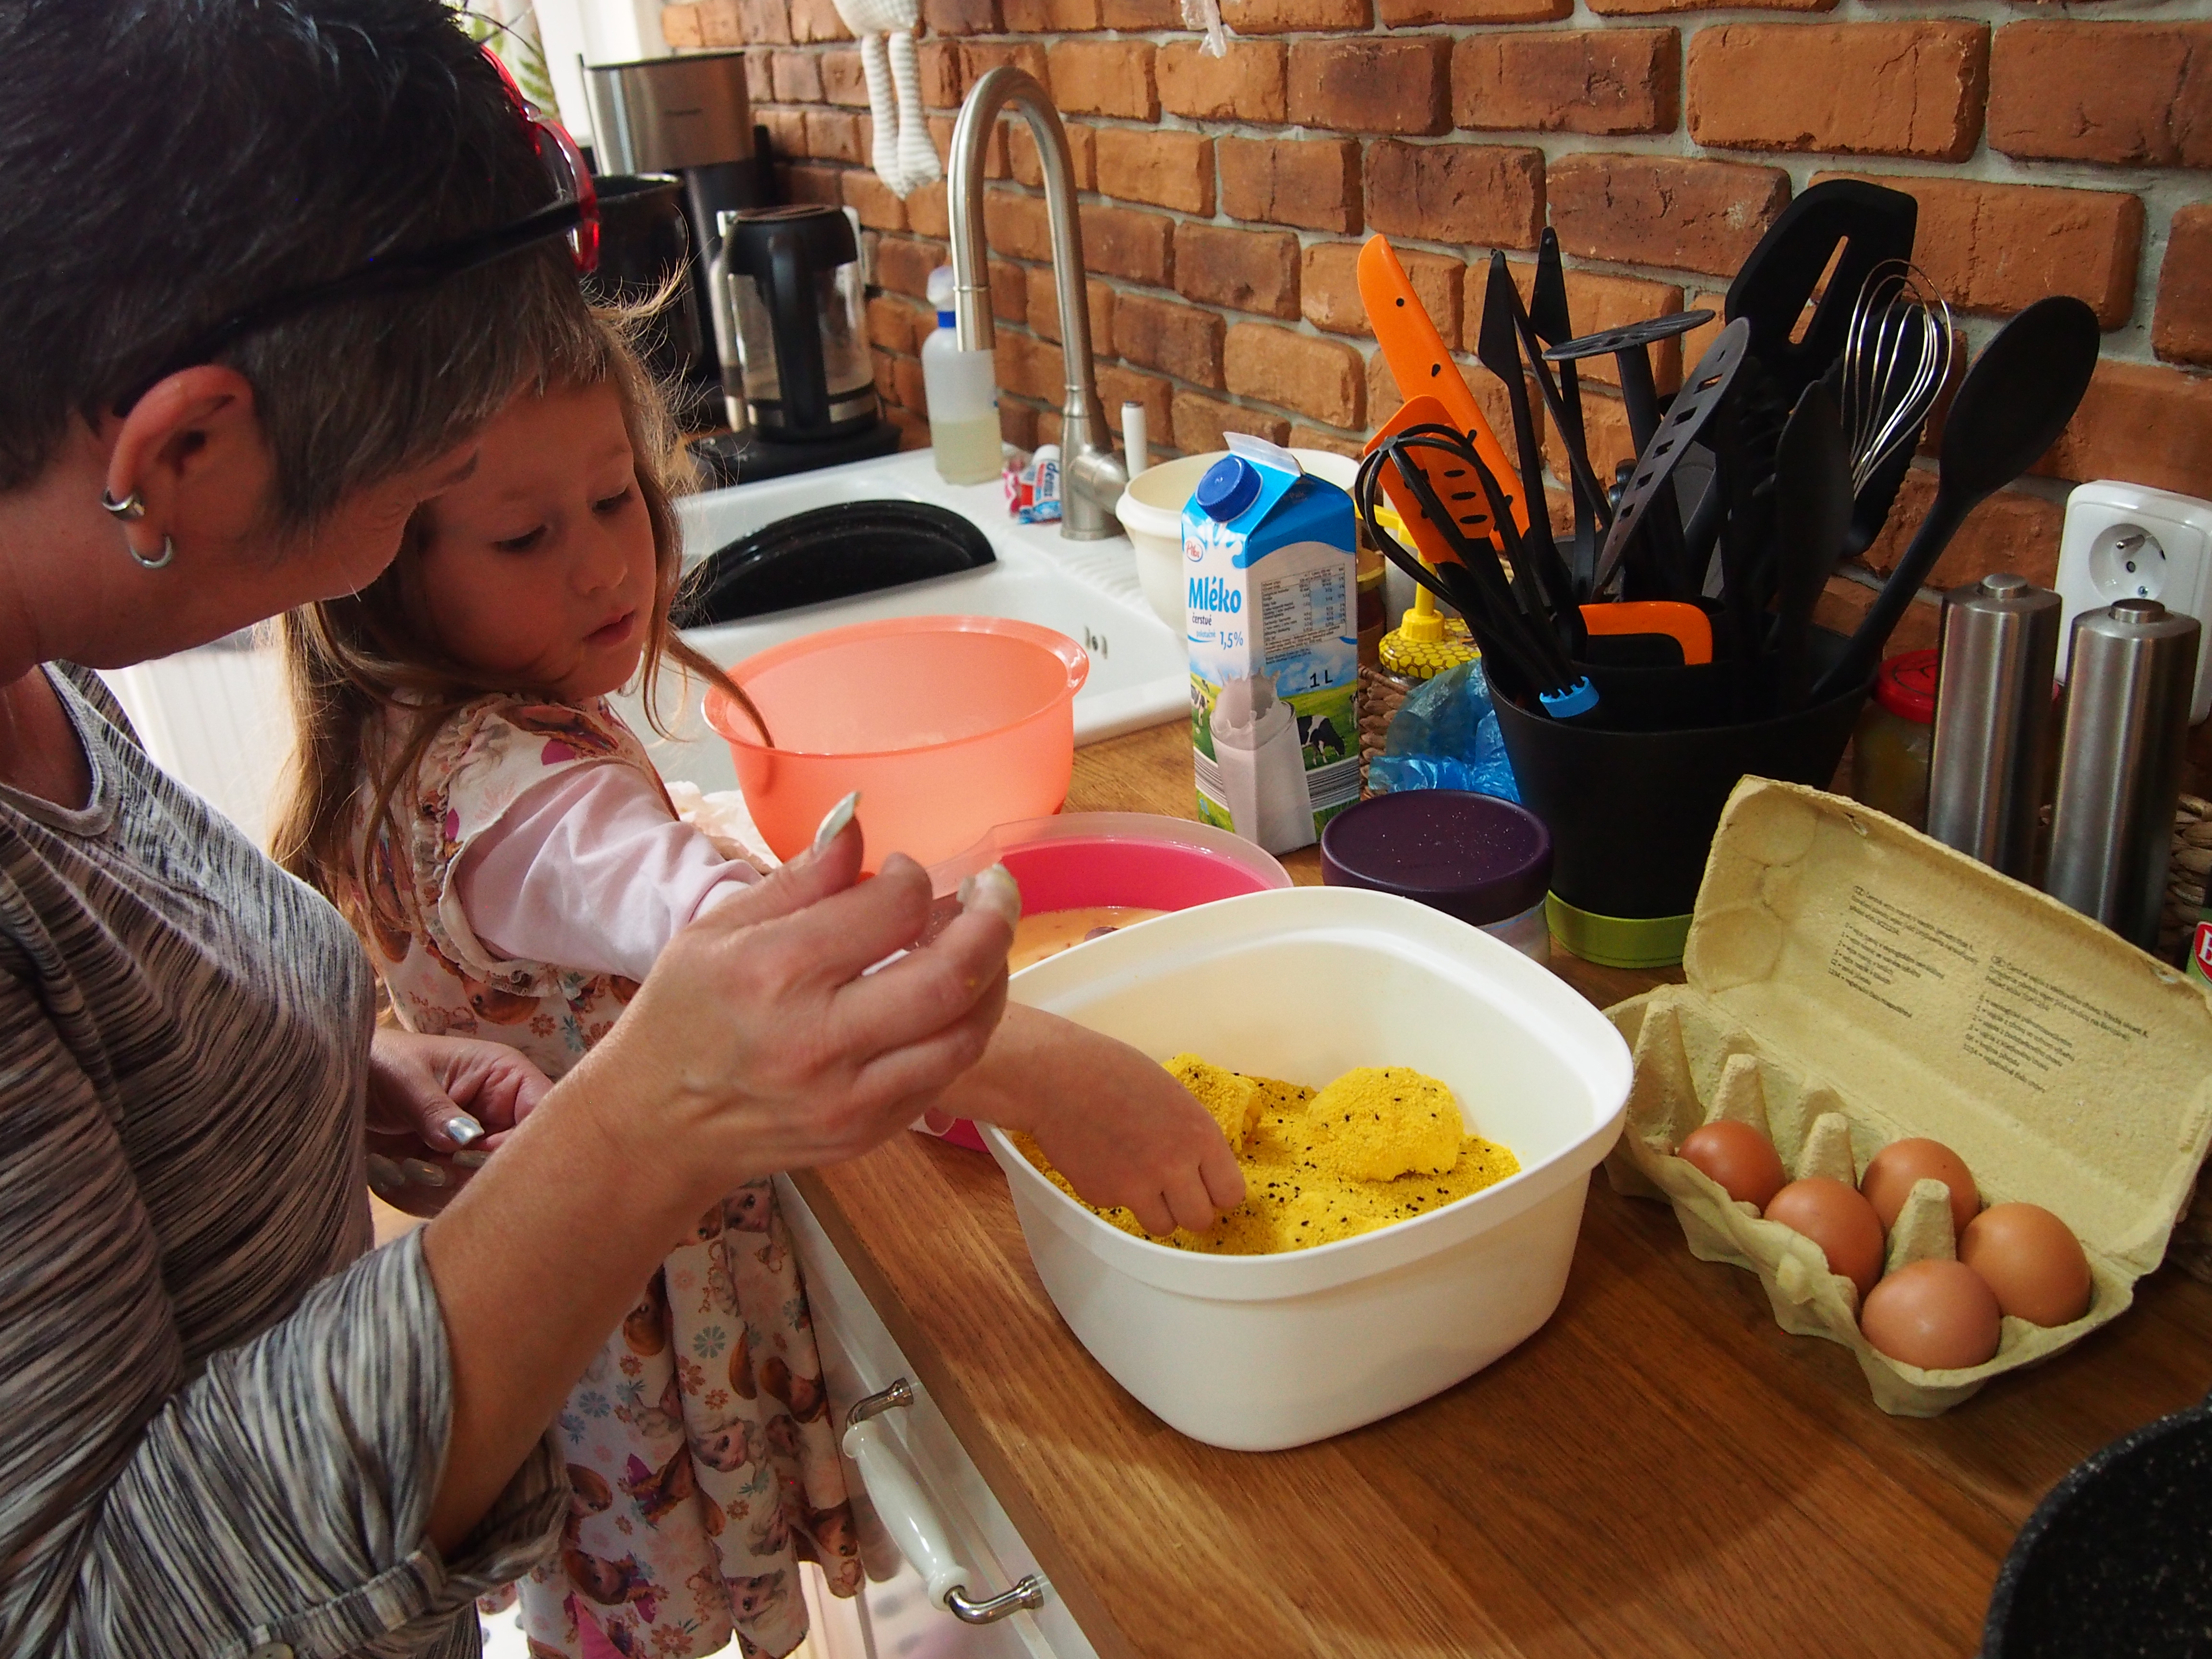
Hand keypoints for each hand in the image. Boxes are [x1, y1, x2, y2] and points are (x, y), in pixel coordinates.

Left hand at [365, 1029, 554, 1216]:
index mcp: (506, 1078)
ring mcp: (480, 1149)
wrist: (339, 1089)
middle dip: (469, 1171)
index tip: (467, 1153)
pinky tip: (394, 1172)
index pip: (540, 1115)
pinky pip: (456, 1203)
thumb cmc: (380, 1066)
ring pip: (485, 1189)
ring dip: (438, 1186)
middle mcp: (502, 1117)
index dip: (515, 1142)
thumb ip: (436, 1109)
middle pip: (516, 1162)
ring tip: (400, 1163)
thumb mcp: (404, 1079)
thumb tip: (467, 1140)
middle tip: (425, 1163)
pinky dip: (421, 1197)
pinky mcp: (457, 1175)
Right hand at [548, 816, 1016, 1227]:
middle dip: (993, 921)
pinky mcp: (867, 1132)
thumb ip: (799, 879)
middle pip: (951, 977)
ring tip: (985, 942)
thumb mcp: (717, 930)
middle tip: (995, 891)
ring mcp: (848, 1097)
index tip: (902, 872)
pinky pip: (946, 1074)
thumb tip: (859, 823)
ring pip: (966, 1033)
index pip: (893, 909)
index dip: (913, 877)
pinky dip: (964, 1027)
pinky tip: (955, 997)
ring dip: (993, 977)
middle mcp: (817, 1039)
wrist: (658, 1126)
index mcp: (774, 972)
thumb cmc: (684, 1015)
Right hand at [945, 1006, 1245, 1236]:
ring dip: (1156, 1210)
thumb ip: (1191, 1135)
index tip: (1207, 1188)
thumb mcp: (1172, 1096)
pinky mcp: (1103, 1196)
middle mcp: (1174, 1166)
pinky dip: (1116, 1193)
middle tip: (1174, 1192)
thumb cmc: (1113, 1072)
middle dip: (1188, 1209)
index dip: (1218, 1192)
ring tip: (1138, 1179)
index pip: (1231, 1193)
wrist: (1056, 1076)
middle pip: (1200, 1219)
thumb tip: (1201, 1165)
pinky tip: (1105, 1161)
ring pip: (1163, 1226)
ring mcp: (1137, 1186)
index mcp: (1199, 1134)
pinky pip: (1122, 1209)